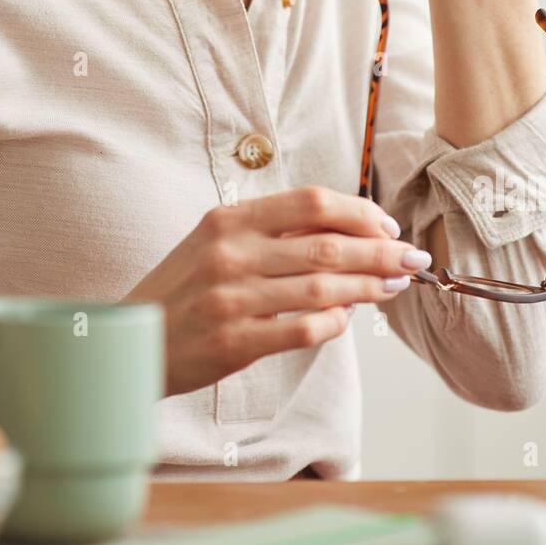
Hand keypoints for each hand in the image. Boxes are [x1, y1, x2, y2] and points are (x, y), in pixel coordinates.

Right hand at [121, 187, 430, 397]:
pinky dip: (335, 322)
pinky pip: (303, 330)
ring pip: (322, 288)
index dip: (359, 212)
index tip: (386, 227)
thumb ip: (272, 231)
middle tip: (411, 259)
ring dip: (368, 288)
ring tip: (393, 288)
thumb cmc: (184, 288)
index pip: (311, 202)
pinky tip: (349, 317)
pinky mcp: (234, 342)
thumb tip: (345, 230)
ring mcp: (231, 298)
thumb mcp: (216, 241)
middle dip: (380, 253)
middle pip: (326, 246)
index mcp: (229, 219)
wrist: (134, 337)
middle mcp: (230, 252)